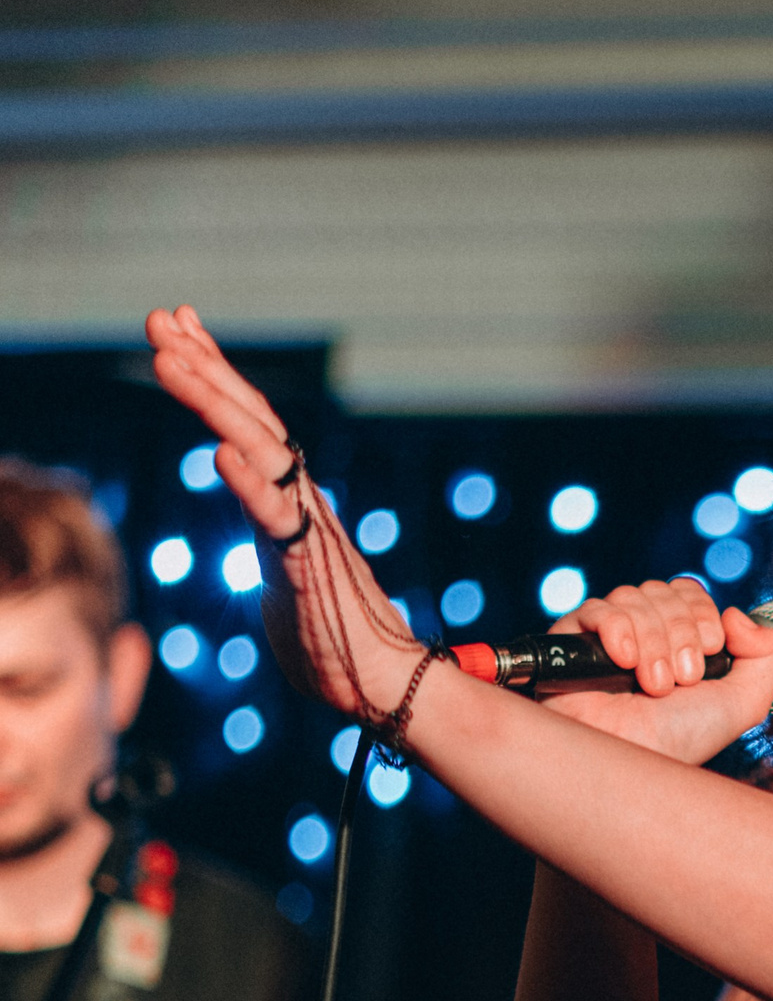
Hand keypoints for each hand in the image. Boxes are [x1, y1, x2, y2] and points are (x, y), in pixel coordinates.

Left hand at [145, 305, 418, 721]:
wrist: (383, 684)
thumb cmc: (333, 643)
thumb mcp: (280, 583)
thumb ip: (266, 550)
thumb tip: (255, 549)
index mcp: (289, 502)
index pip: (249, 423)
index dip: (214, 372)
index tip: (180, 326)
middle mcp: (301, 502)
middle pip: (250, 417)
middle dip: (203, 365)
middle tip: (162, 316)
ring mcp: (307, 530)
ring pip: (259, 451)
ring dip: (213, 403)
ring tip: (171, 360)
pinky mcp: (309, 568)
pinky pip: (276, 521)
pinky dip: (248, 484)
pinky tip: (218, 452)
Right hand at [542, 580, 772, 764]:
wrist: (631, 765)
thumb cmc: (680, 741)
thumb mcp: (744, 702)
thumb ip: (769, 654)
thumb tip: (737, 613)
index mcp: (676, 640)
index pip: (689, 592)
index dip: (703, 616)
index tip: (708, 654)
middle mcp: (641, 633)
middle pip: (665, 591)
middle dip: (681, 634)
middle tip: (680, 679)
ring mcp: (605, 635)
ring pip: (635, 597)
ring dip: (654, 643)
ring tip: (653, 686)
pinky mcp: (571, 640)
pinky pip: (598, 608)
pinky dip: (619, 632)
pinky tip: (624, 663)